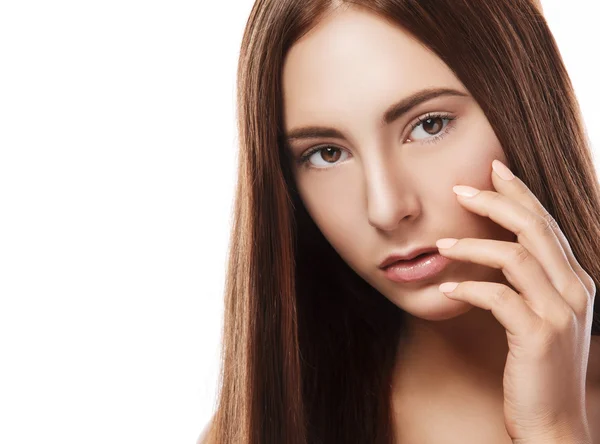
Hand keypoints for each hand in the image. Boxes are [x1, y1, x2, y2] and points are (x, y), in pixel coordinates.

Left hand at [435, 159, 595, 442]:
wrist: (555, 422)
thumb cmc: (539, 368)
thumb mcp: (542, 318)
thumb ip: (530, 283)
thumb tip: (498, 252)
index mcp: (575, 280)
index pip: (546, 223)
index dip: (519, 193)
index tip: (492, 169)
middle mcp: (575, 289)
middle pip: (534, 228)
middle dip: (496, 202)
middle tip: (459, 190)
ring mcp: (560, 312)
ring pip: (516, 257)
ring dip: (472, 247)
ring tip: (440, 246)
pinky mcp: (538, 337)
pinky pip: (498, 298)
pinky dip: (468, 288)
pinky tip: (446, 289)